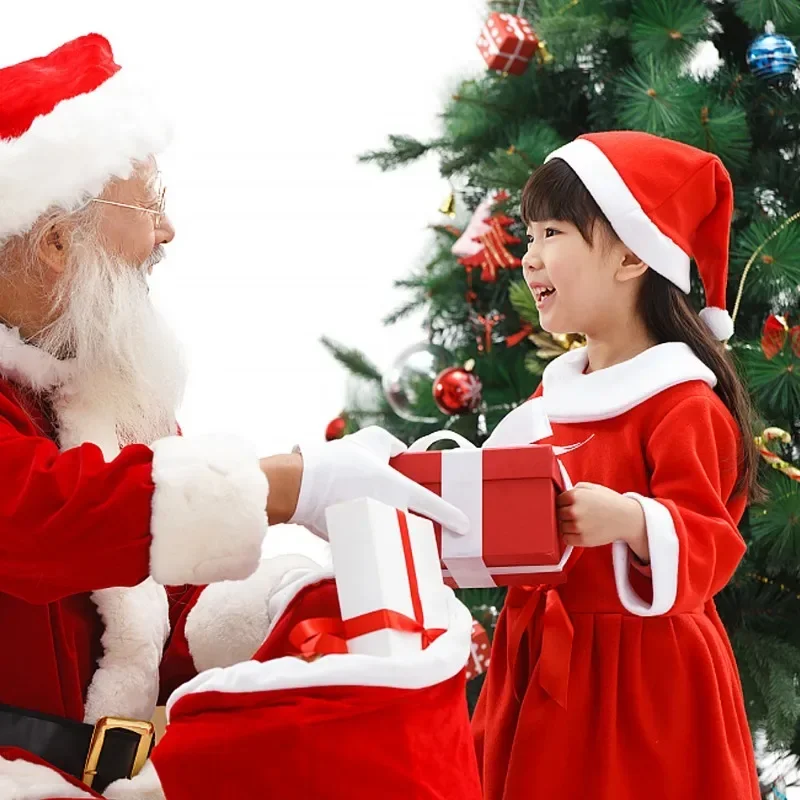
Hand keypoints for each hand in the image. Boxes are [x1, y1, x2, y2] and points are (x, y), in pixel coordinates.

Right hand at [288, 426, 469, 539]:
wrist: (301, 485)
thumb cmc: (338, 461)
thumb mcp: (372, 439)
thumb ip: (394, 445)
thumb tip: (401, 452)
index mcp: (398, 490)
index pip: (432, 505)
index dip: (451, 516)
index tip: (465, 527)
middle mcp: (391, 514)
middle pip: (414, 528)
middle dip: (417, 529)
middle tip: (413, 524)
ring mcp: (374, 532)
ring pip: (395, 540)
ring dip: (395, 539)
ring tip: (386, 531)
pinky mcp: (357, 544)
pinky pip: (372, 546)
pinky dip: (371, 543)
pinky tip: (364, 538)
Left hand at [556, 482, 647, 558]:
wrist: (626, 519)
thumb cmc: (610, 503)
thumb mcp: (592, 488)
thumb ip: (575, 488)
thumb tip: (562, 494)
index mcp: (575, 496)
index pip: (557, 500)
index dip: (563, 503)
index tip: (570, 505)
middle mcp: (574, 511)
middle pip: (558, 513)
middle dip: (565, 513)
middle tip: (577, 514)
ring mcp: (578, 526)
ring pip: (561, 527)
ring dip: (567, 525)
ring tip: (580, 522)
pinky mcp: (582, 540)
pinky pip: (566, 539)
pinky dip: (570, 536)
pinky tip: (579, 531)